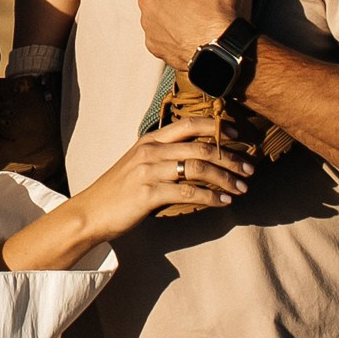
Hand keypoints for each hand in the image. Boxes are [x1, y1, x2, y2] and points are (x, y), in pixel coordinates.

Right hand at [0, 115, 248, 268]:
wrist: (89, 213)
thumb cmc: (118, 192)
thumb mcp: (139, 165)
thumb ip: (164, 157)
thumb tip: (198, 159)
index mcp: (150, 140)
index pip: (189, 124)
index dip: (217, 126)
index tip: (239, 134)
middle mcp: (151, 151)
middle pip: (200, 146)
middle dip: (230, 156)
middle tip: (249, 167)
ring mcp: (149, 171)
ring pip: (198, 167)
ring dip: (225, 178)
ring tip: (242, 188)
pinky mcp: (149, 194)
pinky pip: (188, 192)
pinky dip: (211, 197)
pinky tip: (224, 202)